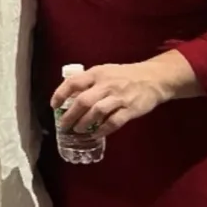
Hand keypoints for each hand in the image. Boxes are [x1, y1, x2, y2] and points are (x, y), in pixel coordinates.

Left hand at [51, 61, 171, 137]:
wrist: (153, 78)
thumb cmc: (125, 75)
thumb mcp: (105, 71)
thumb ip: (90, 82)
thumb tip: (71, 95)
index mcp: (97, 73)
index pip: (74, 82)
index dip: (61, 94)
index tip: (54, 105)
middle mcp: (106, 84)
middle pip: (83, 100)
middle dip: (70, 115)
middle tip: (63, 125)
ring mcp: (118, 97)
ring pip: (97, 112)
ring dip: (84, 123)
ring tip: (77, 130)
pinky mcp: (130, 109)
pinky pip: (114, 122)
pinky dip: (103, 130)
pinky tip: (95, 135)